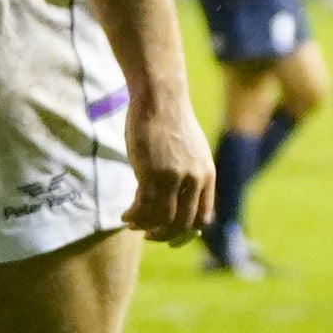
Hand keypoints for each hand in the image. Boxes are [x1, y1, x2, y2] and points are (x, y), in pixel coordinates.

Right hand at [121, 92, 213, 243]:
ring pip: (162, 218)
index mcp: (207, 175)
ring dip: (145, 226)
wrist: (160, 98)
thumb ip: (190, 175)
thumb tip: (181, 199)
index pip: (204, 218)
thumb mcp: (191, 151)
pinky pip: (144, 206)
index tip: (170, 234)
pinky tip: (125, 214)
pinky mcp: (152, 172)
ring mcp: (174, 177)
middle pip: (183, 224)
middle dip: (164, 235)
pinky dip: (134, 216)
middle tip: (148, 234)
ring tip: (131, 222)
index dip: (187, 233)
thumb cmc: (170, 123)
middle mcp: (195, 179)